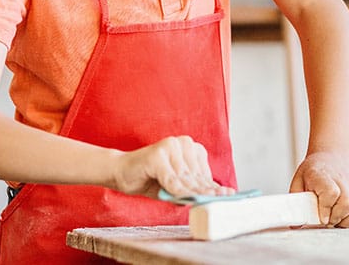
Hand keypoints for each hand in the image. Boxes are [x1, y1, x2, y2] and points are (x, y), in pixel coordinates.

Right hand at [109, 136, 233, 198]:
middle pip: (196, 176)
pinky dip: (176, 191)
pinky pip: (170, 178)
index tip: (227, 196)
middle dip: (204, 192)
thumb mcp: (175, 186)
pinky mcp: (157, 155)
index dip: (214, 187)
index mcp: (191, 147)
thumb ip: (192, 189)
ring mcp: (170, 146)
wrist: (122, 172)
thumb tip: (213, 197)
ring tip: (199, 204)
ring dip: (191, 194)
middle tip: (216, 202)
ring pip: (184, 178)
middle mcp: (182, 143)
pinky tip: (183, 200)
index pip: (204, 173)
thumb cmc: (151, 179)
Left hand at [289, 151, 348, 227]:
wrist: (331, 157)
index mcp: (322, 174)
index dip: (326, 208)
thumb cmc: (312, 172)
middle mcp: (342, 180)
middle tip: (327, 220)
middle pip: (347, 203)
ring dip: (347, 221)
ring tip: (336, 220)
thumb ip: (296, 202)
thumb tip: (295, 224)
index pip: (331, 192)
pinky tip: (346, 218)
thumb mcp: (298, 182)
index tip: (322, 217)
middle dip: (336, 218)